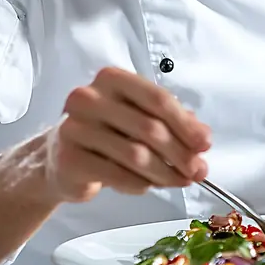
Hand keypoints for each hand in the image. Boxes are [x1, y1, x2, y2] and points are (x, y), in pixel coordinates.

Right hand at [45, 68, 210, 201]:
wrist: (59, 158)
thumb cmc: (106, 133)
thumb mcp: (140, 118)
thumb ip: (173, 123)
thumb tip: (202, 139)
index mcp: (112, 79)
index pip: (157, 99)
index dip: (185, 124)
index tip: (204, 144)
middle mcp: (89, 98)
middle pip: (149, 128)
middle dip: (180, 154)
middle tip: (197, 171)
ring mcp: (75, 127)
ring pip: (135, 155)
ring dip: (164, 173)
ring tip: (177, 181)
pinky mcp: (69, 158)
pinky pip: (117, 175)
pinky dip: (139, 184)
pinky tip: (146, 185)